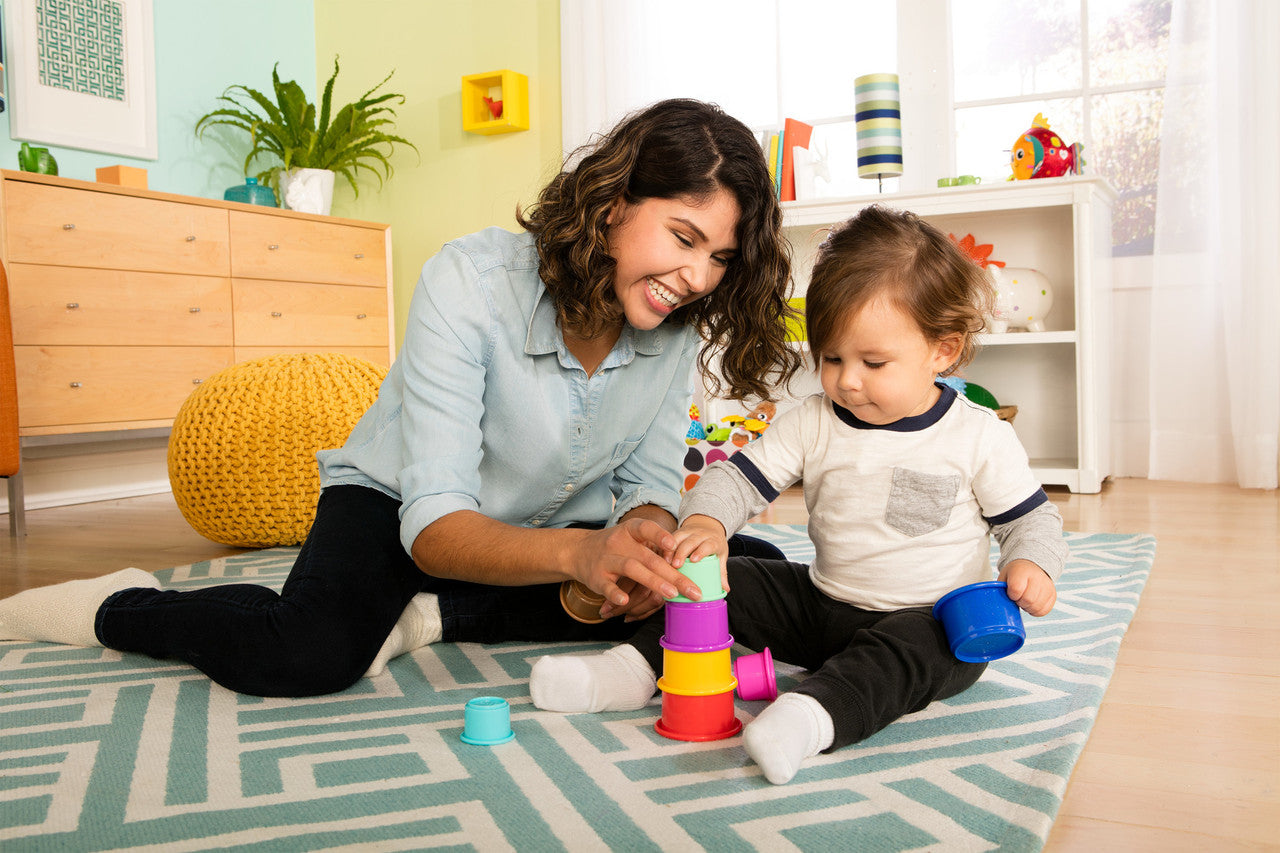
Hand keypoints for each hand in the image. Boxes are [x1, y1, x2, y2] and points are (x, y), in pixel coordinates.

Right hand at [571, 518, 700, 619]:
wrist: (578, 551)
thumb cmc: (615, 547)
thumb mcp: (632, 540)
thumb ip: (654, 550)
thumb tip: (684, 569)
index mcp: (630, 531)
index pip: (646, 529)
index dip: (660, 535)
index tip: (674, 545)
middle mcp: (619, 543)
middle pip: (648, 557)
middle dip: (672, 574)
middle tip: (692, 589)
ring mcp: (607, 560)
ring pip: (631, 569)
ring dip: (653, 581)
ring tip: (671, 594)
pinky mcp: (596, 577)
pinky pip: (607, 586)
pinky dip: (615, 594)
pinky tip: (625, 601)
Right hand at [670, 515, 729, 593]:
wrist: (707, 526)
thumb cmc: (713, 544)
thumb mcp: (720, 556)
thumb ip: (721, 572)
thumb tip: (725, 589)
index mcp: (713, 540)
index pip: (708, 544)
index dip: (701, 551)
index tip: (694, 560)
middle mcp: (700, 534)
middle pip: (691, 541)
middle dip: (682, 552)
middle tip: (676, 565)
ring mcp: (687, 532)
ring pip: (677, 538)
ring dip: (670, 549)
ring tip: (665, 562)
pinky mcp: (677, 532)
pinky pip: (668, 538)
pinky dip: (663, 547)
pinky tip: (658, 556)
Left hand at [999, 559, 1055, 616]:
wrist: (1032, 565)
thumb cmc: (1014, 574)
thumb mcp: (1004, 576)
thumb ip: (1000, 589)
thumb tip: (993, 604)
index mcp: (1022, 571)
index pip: (1016, 589)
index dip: (1012, 595)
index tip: (1011, 593)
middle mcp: (1037, 577)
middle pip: (1028, 600)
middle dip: (1020, 602)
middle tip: (1018, 598)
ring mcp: (1047, 586)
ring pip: (1037, 607)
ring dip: (1028, 608)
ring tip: (1025, 600)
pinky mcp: (1053, 594)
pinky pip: (1044, 611)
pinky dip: (1036, 611)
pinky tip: (1032, 604)